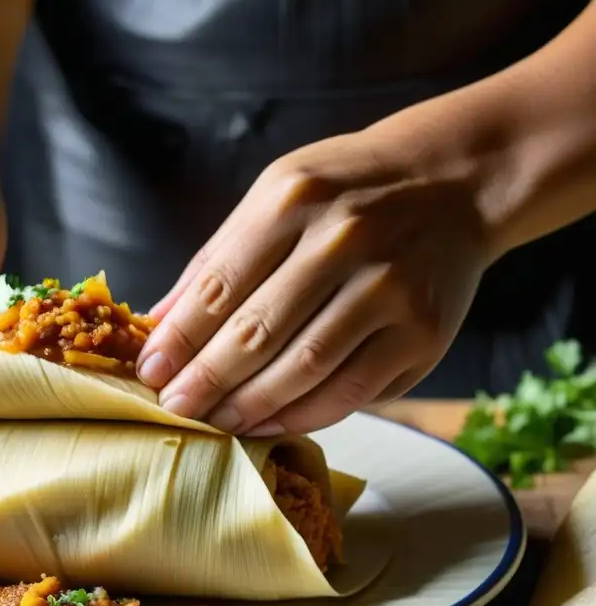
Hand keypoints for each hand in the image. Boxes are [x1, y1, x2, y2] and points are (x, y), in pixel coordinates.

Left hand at [136, 130, 491, 435]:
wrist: (455, 181)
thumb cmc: (348, 190)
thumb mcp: (278, 194)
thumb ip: (219, 257)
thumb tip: (160, 321)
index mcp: (294, 200)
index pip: (220, 284)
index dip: (179, 338)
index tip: (150, 372)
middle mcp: (343, 240)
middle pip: (257, 331)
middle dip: (206, 380)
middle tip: (174, 409)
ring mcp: (389, 288)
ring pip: (303, 368)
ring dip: (249, 406)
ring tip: (214, 424)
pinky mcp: (423, 332)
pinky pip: (351, 389)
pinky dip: (303, 415)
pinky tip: (269, 423)